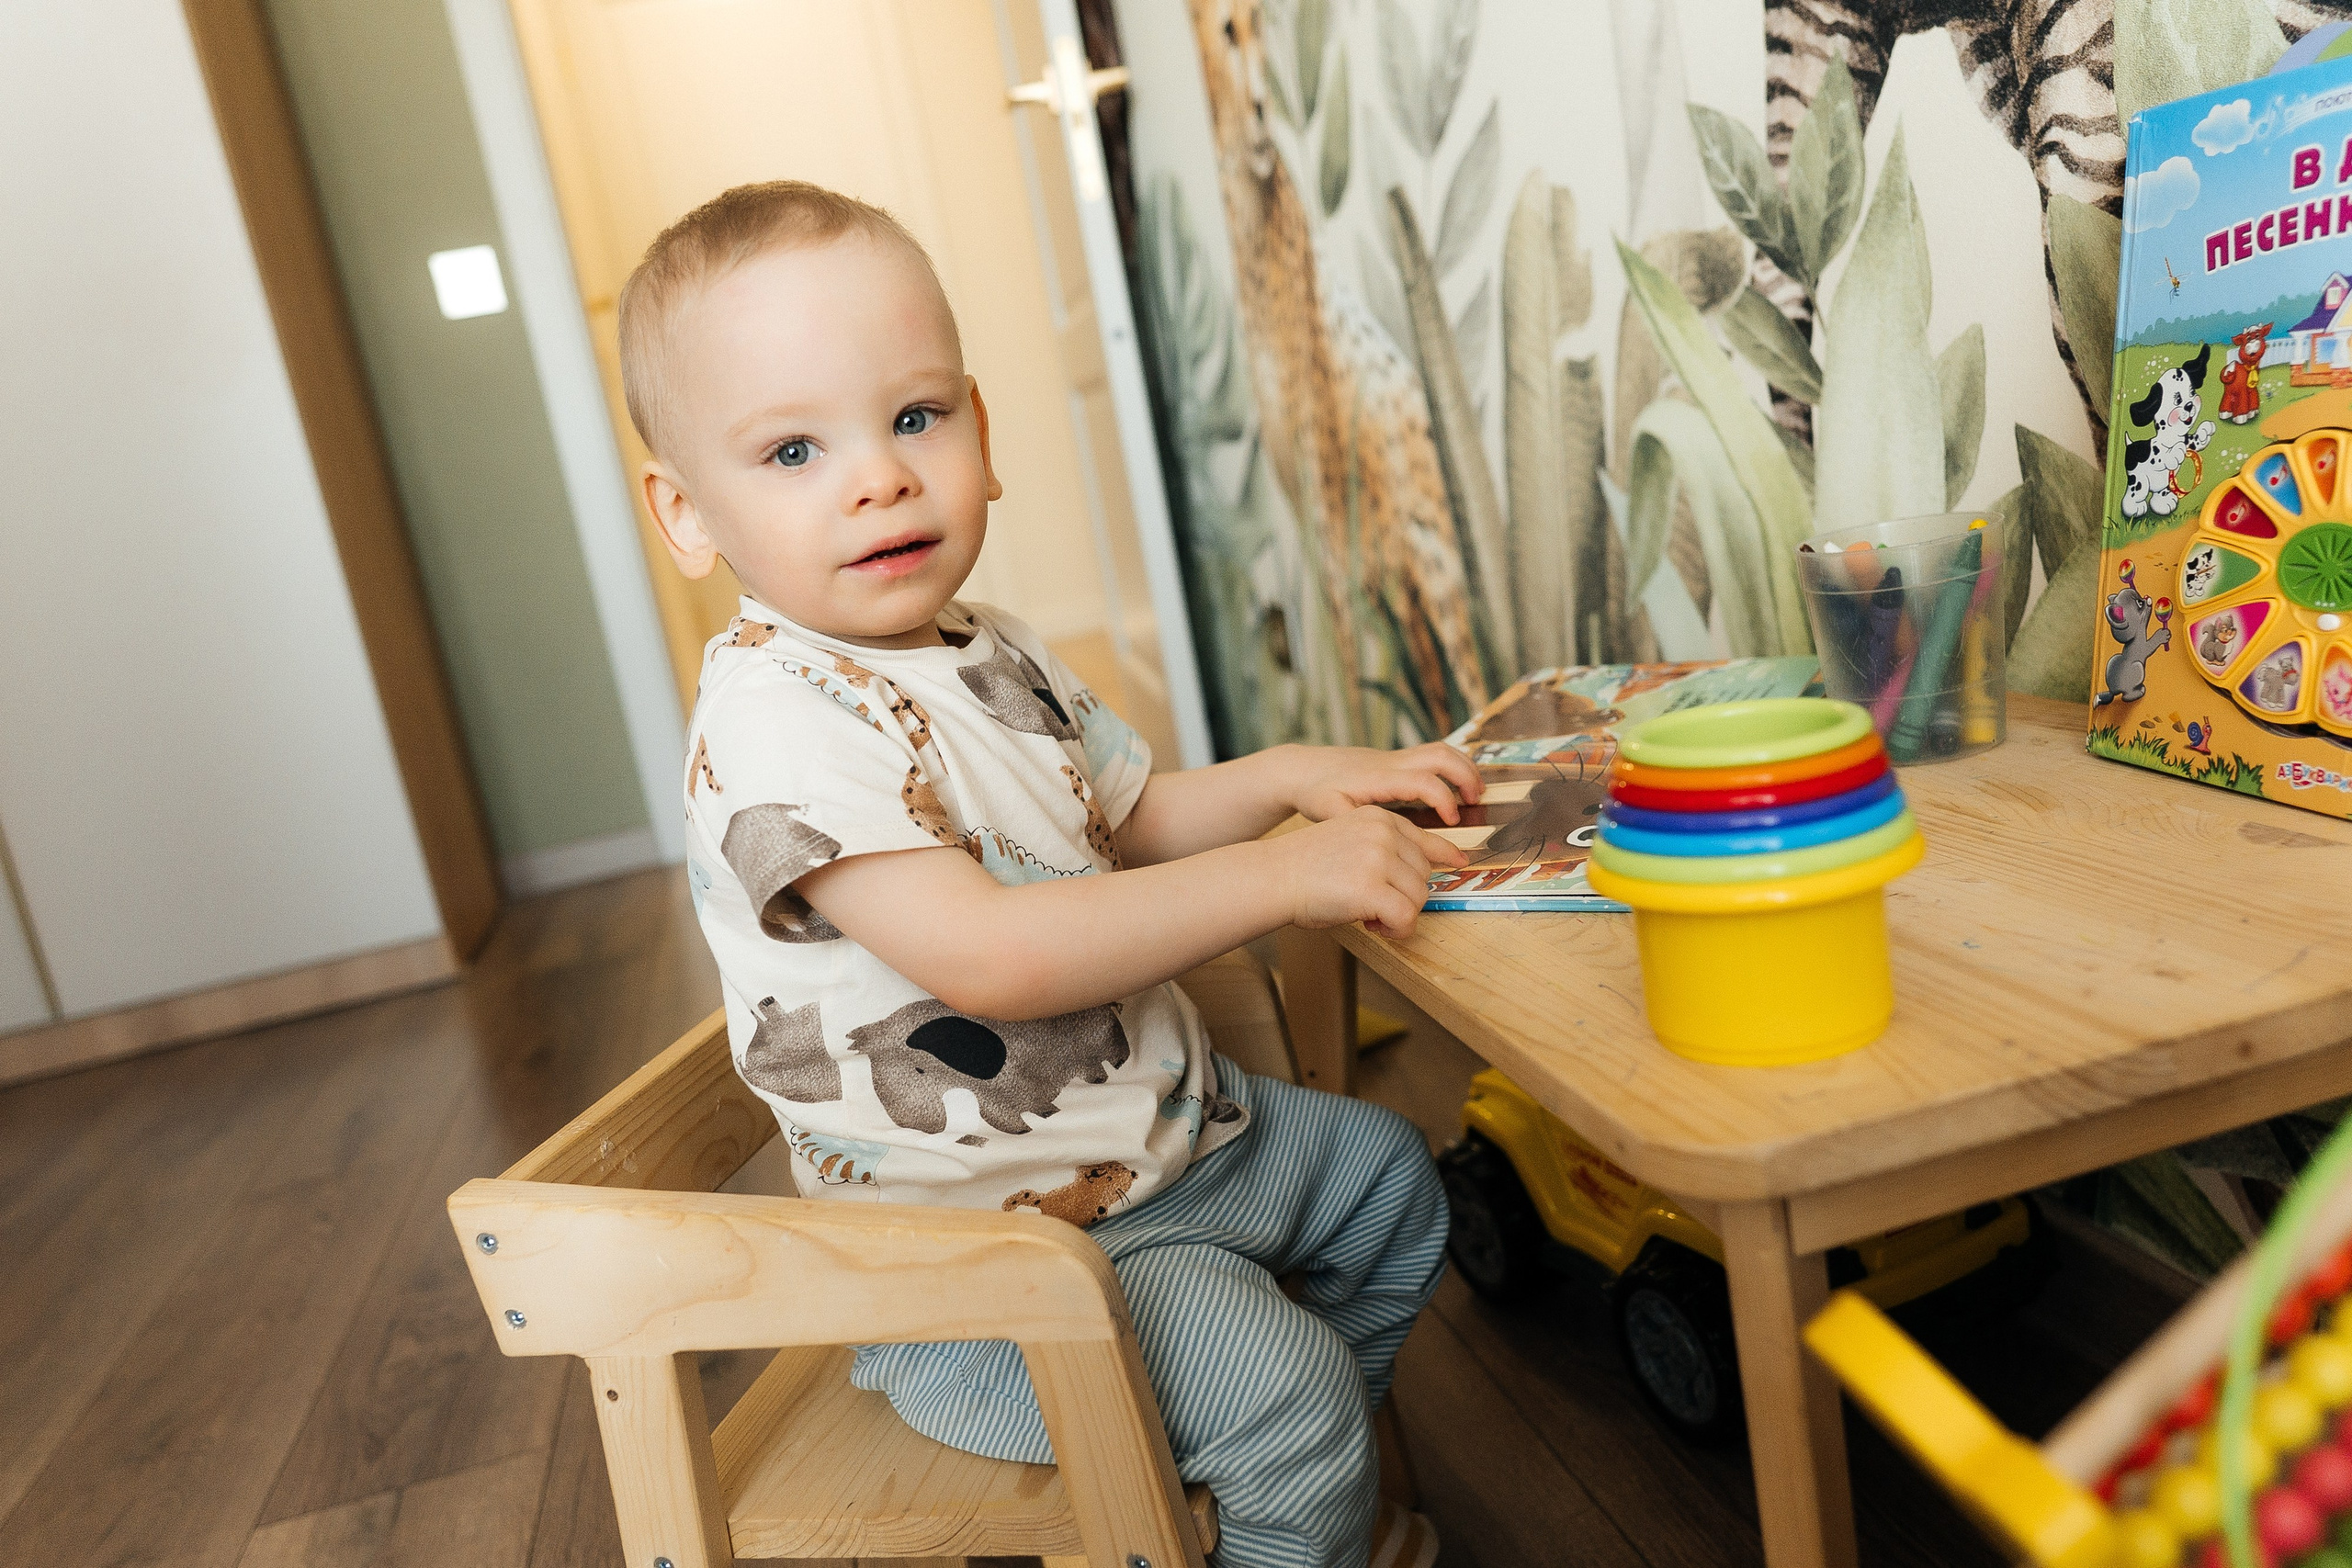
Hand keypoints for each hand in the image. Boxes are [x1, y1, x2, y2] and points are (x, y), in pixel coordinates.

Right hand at [1273, 805, 1468, 940]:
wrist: (1273, 877)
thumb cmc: (1305, 867)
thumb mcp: (1347, 840)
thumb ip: (1382, 850)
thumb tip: (1421, 877)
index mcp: (1378, 818)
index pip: (1425, 839)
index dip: (1444, 854)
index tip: (1459, 861)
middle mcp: (1383, 833)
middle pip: (1424, 875)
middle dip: (1405, 896)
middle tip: (1373, 905)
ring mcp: (1379, 858)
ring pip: (1419, 899)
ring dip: (1398, 915)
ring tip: (1367, 913)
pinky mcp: (1372, 888)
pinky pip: (1405, 918)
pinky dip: (1394, 930)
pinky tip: (1371, 924)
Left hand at [1287, 742, 1482, 824]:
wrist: (1303, 769)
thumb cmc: (1315, 793)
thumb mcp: (1329, 813)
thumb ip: (1354, 825)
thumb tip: (1379, 842)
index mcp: (1379, 778)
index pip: (1423, 781)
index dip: (1444, 799)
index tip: (1453, 820)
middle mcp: (1391, 763)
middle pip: (1441, 755)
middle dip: (1466, 776)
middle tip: (1476, 803)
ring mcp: (1394, 758)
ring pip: (1440, 750)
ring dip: (1463, 768)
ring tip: (1474, 795)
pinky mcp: (1395, 760)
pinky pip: (1431, 756)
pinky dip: (1451, 768)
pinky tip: (1454, 790)